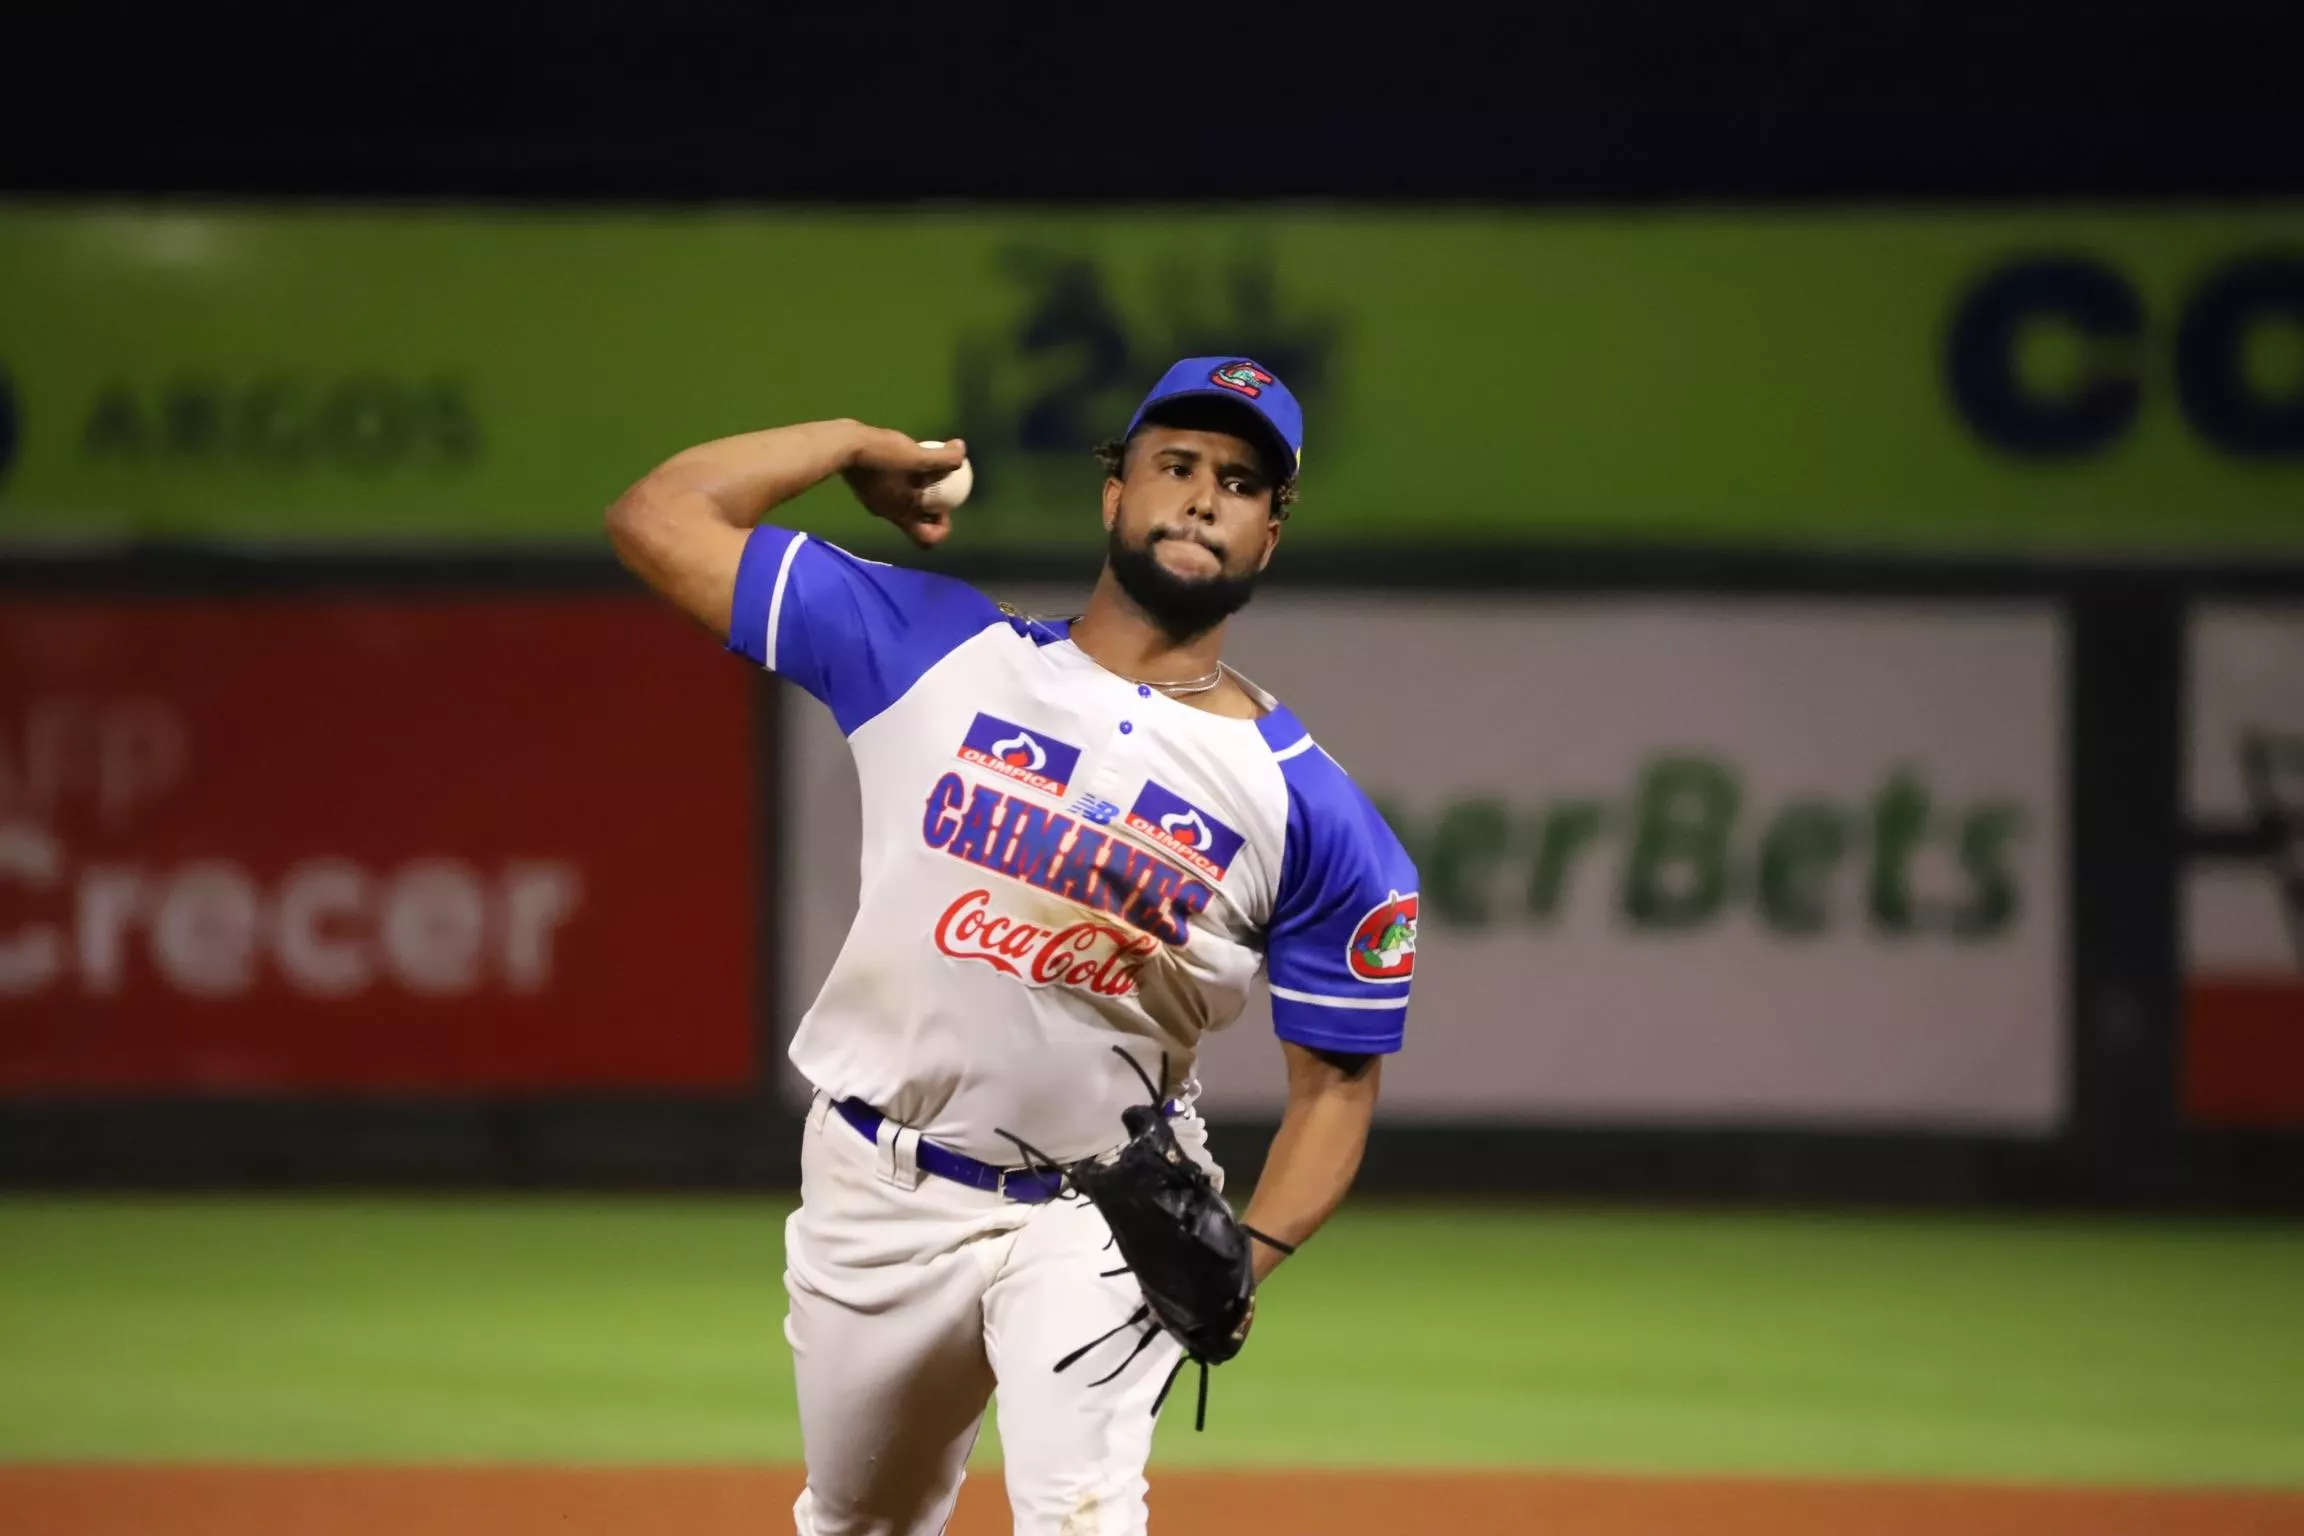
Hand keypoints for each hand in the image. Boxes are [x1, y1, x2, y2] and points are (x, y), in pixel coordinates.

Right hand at [840, 429, 967, 548]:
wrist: (843, 443)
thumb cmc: (881, 454)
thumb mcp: (918, 456)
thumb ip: (944, 458)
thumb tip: (962, 452)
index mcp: (902, 514)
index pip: (927, 539)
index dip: (942, 528)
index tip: (945, 508)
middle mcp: (889, 513)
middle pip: (918, 521)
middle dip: (933, 507)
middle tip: (939, 485)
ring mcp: (875, 501)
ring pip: (904, 503)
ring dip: (917, 490)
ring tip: (923, 465)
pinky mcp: (868, 486)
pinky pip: (892, 489)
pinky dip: (902, 479)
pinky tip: (904, 456)